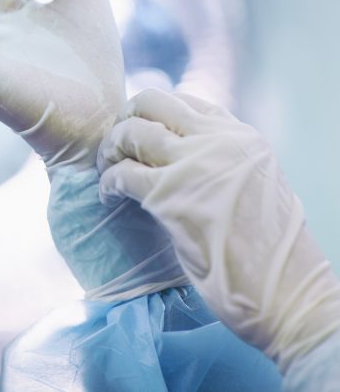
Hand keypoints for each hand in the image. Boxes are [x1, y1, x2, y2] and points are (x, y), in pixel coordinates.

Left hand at [98, 88, 339, 370]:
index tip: (139, 133)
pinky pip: (121, 175)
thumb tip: (182, 151)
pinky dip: (107, 184)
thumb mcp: (256, 184)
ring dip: (109, 150)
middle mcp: (219, 141)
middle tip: (116, 147)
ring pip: (131, 133)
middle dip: (125, 120)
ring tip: (107, 171)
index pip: (184, 101)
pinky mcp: (170, 198)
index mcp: (242, 137)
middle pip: (151, 103)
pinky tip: (108, 197)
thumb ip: (225, 160)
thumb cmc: (271, 251)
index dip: (152, 114)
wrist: (288, 294)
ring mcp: (194, 166)